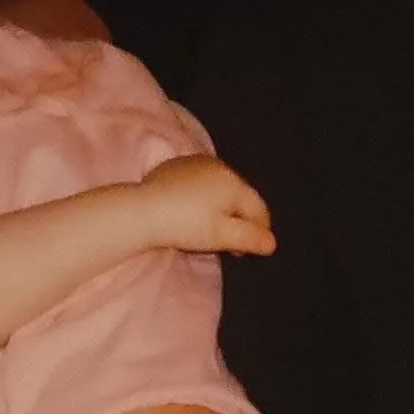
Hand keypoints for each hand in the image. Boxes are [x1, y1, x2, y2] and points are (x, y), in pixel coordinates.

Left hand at [138, 155, 274, 256]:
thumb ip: (250, 238)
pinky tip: (191, 211)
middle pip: (239, 196)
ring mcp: (196, 162)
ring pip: (219, 188)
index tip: (250, 250)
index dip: (260, 230)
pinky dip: (202, 197)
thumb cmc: (186, 225)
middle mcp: (219, 166)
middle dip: (239, 218)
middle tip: (230, 244)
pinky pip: (199, 182)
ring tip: (211, 228)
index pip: (258, 208)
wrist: (141, 210)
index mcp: (234, 182)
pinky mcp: (176, 166)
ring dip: (221, 207)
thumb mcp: (222, 235)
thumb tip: (272, 242)